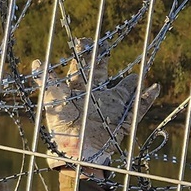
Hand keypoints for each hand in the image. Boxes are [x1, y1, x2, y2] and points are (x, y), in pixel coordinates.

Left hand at [33, 42, 158, 165]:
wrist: (75, 150)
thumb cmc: (62, 126)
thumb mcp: (52, 100)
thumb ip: (46, 81)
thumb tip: (36, 61)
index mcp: (79, 89)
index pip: (83, 66)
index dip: (84, 52)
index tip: (84, 39)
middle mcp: (95, 95)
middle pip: (101, 72)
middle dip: (103, 58)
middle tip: (105, 44)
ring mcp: (110, 106)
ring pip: (124, 89)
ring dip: (132, 81)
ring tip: (138, 72)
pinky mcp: (123, 119)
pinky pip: (138, 107)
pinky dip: (147, 98)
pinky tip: (154, 87)